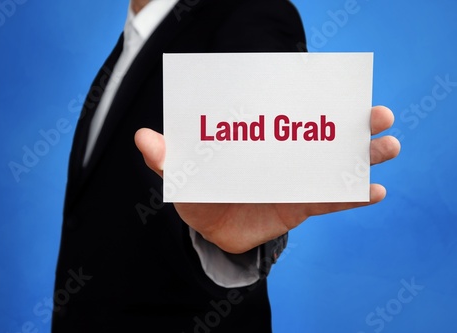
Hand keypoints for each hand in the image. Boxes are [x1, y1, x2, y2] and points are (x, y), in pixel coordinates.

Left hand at [135, 106, 400, 253]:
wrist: (211, 231)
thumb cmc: (198, 195)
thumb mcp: (181, 176)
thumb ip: (166, 158)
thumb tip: (145, 138)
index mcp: (257, 140)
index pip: (286, 114)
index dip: (311, 100)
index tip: (337, 88)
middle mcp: (282, 154)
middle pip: (322, 134)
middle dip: (353, 123)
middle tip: (378, 114)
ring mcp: (295, 179)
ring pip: (335, 163)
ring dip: (364, 154)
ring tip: (389, 147)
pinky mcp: (302, 205)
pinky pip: (332, 200)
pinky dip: (354, 195)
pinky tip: (376, 190)